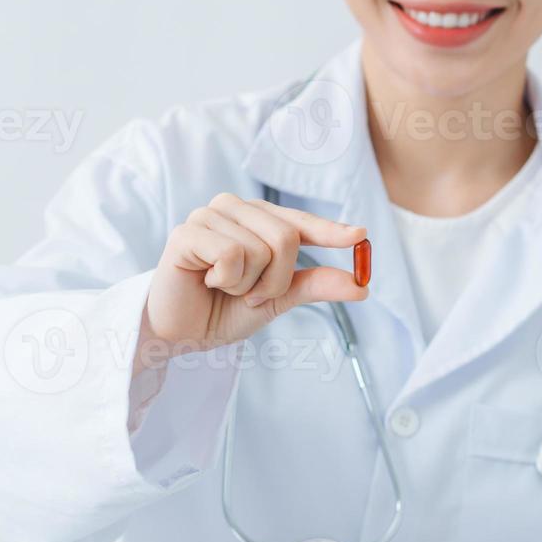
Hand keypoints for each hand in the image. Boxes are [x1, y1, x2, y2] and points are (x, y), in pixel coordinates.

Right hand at [144, 193, 367, 352]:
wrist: (179, 333)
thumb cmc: (222, 310)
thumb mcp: (277, 299)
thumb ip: (314, 285)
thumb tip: (361, 285)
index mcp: (257, 219)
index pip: (301, 222)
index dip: (331, 231)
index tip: (360, 236)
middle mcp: (234, 208)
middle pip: (287, 237)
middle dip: (276, 281)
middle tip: (250, 296)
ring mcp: (209, 215)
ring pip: (262, 249)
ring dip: (249, 285)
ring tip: (223, 287)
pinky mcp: (187, 232)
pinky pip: (233, 255)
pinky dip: (227, 280)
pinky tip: (206, 281)